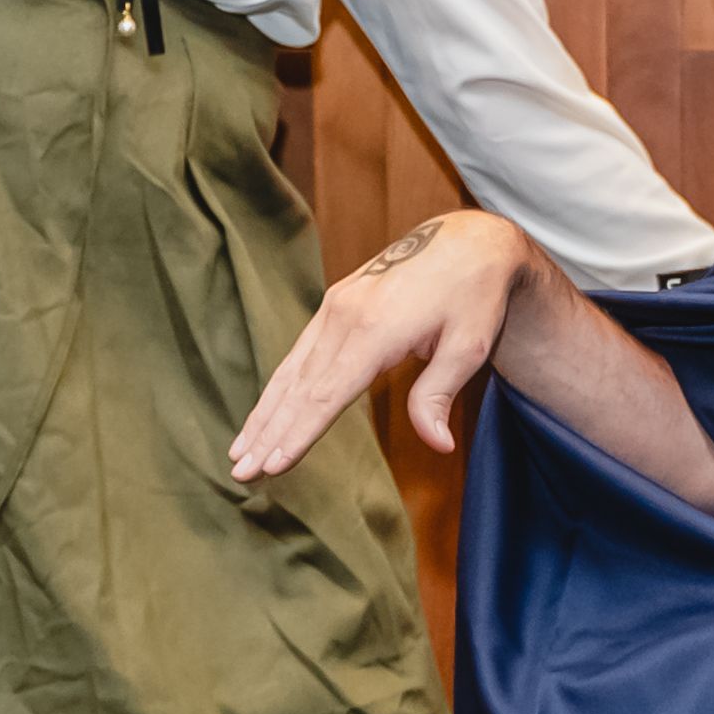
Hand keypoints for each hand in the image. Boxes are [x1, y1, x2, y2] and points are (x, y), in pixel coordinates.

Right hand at [229, 208, 538, 484]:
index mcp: (375, 329)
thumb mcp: (469, 346)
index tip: (273, 466)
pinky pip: (299, 352)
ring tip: (238, 452)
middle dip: (269, 433)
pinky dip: (277, 387)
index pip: (327, 395)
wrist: (469, 239)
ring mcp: (335, 307)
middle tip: (241, 474)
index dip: (299, 433)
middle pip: (300, 387)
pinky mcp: (335, 303)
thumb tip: (438, 446)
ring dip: (263, 414)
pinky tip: (263, 412)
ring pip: (291, 370)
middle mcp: (344, 316)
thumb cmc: (474, 296)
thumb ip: (439, 395)